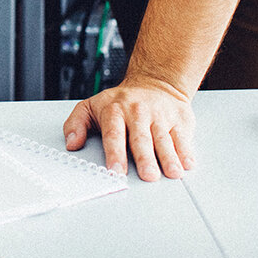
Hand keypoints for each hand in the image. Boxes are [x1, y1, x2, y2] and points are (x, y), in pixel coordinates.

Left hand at [62, 74, 195, 181]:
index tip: (115, 171)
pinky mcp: (179, 118)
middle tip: (148, 176)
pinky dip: (185, 151)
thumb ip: (76, 124)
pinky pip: (182, 136)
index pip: (114, 134)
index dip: (115, 153)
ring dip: (169, 157)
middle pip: (141, 139)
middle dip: (145, 158)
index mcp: (115, 111)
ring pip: (164, 139)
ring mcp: (160, 115)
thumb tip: (71, 143)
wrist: (155, 82)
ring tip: (172, 173)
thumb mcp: (92, 105)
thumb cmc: (121, 101)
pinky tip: (187, 163)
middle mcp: (138, 113)